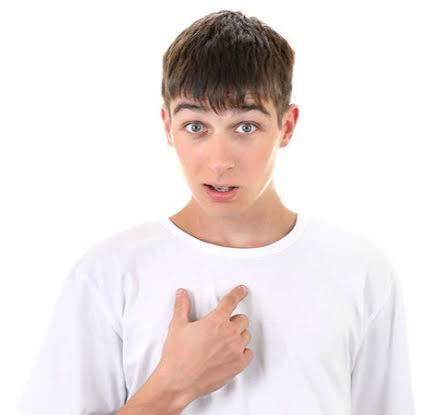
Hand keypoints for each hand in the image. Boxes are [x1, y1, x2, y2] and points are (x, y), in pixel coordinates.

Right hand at [157, 285, 253, 404]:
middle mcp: (229, 333)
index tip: (243, 290)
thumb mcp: (177, 326)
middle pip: (242, 319)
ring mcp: (235, 350)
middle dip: (233, 321)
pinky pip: (248, 353)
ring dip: (238, 336)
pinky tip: (231, 354)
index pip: (231, 301)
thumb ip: (182, 307)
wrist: (178, 382)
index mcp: (215, 321)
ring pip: (246, 335)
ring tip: (223, 342)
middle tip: (221, 328)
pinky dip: (242, 352)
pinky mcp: (238, 365)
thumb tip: (182, 293)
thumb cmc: (177, 355)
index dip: (238, 293)